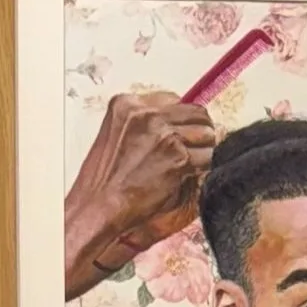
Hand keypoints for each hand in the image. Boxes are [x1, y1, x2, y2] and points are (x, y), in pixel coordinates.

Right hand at [66, 91, 217, 298]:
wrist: (99, 207)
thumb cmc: (103, 182)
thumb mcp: (115, 136)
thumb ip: (141, 126)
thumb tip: (170, 127)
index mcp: (127, 104)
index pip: (173, 99)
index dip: (181, 119)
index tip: (181, 133)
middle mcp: (147, 114)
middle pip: (195, 113)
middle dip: (198, 132)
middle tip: (194, 150)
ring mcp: (165, 135)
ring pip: (206, 135)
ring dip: (202, 151)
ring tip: (188, 166)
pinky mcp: (178, 158)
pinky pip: (207, 158)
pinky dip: (202, 169)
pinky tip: (186, 177)